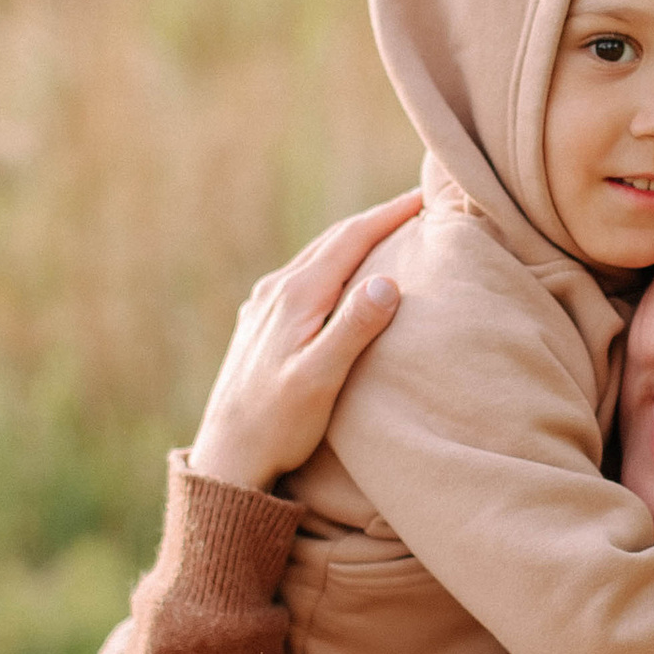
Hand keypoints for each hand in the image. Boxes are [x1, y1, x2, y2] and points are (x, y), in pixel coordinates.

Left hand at [189, 190, 422, 494]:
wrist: (228, 457)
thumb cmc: (278, 425)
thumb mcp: (321, 379)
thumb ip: (353, 329)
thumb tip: (387, 280)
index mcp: (297, 296)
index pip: (351, 239)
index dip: (390, 214)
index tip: (425, 197)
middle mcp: (276, 290)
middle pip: (333, 240)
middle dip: (376, 220)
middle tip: (415, 206)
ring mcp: (264, 306)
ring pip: (316, 257)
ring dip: (353, 241)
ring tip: (387, 233)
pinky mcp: (259, 324)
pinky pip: (303, 278)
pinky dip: (332, 265)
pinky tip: (341, 278)